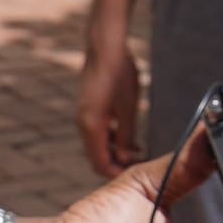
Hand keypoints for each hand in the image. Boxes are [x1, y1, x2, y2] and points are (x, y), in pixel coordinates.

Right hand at [74, 31, 144, 178]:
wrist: (105, 47)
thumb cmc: (119, 74)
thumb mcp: (129, 109)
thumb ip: (125, 137)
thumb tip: (124, 159)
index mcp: (92, 127)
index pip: (100, 164)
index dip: (117, 173)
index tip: (135, 174)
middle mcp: (82, 124)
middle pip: (96, 156)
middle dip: (116, 163)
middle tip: (139, 164)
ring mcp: (83, 115)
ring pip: (97, 144)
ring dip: (114, 151)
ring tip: (138, 150)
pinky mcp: (87, 108)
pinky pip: (97, 132)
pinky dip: (110, 138)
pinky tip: (128, 135)